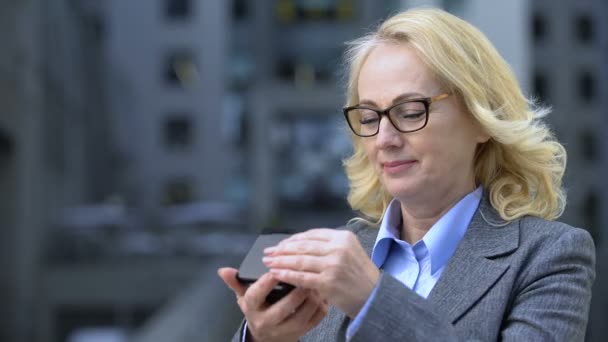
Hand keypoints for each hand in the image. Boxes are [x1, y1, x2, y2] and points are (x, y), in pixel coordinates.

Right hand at [218, 267, 327, 341]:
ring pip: (303, 315)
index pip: (257, 294)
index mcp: (252, 308)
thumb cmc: (258, 308)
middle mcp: (268, 322)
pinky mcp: (302, 331)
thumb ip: (236, 282)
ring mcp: (286, 330)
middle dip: (296, 290)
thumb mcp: (244, 296)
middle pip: (284, 307)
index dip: (267, 281)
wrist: (268, 336)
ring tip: (315, 281)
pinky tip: (322, 293)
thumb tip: (223, 270)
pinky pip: (315, 319)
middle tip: (305, 274)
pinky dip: (321, 306)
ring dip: (312, 297)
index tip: (277, 267)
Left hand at [262, 229, 379, 317]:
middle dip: (282, 249)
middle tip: (268, 252)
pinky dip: (286, 274)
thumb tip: (298, 244)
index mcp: (343, 237)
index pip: (312, 235)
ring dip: (280, 261)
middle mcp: (338, 248)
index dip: (293, 239)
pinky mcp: (328, 282)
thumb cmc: (360, 275)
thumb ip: (328, 245)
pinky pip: (302, 277)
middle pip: (303, 246)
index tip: (280, 244)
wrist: (373, 297)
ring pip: (300, 260)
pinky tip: (276, 273)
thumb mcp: (349, 251)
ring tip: (268, 262)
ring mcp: (333, 265)